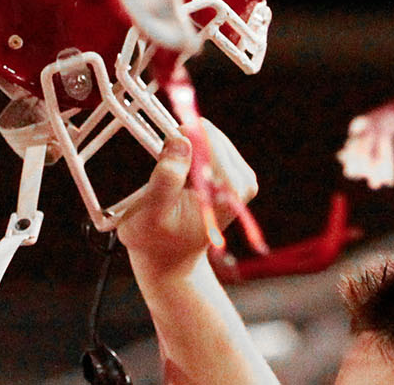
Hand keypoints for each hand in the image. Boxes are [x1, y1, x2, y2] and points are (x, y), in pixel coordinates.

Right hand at [116, 131, 252, 272]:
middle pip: (210, 135)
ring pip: (210, 136)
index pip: (207, 142)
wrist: (170, 259)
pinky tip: (184, 176)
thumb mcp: (150, 215)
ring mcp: (243, 179)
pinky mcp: (238, 176)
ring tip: (174, 179)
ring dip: (186, 150)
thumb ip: (166, 178)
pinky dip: (193, 153)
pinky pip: (212, 144)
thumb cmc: (155, 241)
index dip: (179, 139)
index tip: (161, 154)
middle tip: (165, 170)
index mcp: (227, 193)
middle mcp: (243, 184)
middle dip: (183, 144)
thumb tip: (181, 141)